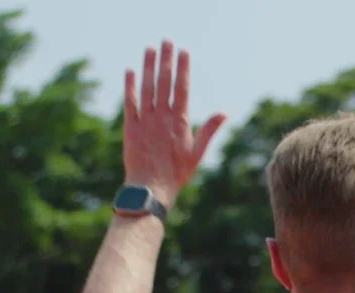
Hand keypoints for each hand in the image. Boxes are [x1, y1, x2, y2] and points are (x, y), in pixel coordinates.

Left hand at [123, 39, 225, 208]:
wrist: (150, 189)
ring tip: (150, 48)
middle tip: (166, 40)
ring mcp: (145, 121)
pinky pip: (129, 102)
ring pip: (146, 87)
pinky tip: (130, 70)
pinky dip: (129, 85)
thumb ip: (208, 130)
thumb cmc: (176, 174)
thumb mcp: (197, 153)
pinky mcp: (130, 127)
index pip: (182, 88)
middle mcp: (161, 117)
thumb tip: (224, 112)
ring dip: (148, 66)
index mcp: (179, 122)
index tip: (184, 52)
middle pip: (164, 82)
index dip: (183, 68)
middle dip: (166, 60)